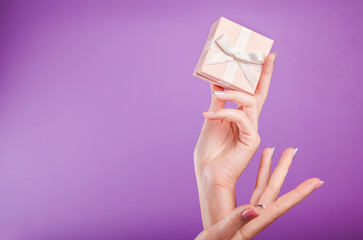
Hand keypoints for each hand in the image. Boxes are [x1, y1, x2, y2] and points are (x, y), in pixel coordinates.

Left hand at [194, 53, 276, 226]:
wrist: (207, 173)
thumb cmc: (209, 149)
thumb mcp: (212, 117)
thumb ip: (218, 100)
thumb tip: (216, 80)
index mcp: (240, 117)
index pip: (253, 93)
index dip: (260, 76)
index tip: (266, 57)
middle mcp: (249, 122)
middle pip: (260, 93)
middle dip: (264, 74)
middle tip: (267, 55)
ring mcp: (252, 130)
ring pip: (250, 102)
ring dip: (233, 94)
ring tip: (218, 93)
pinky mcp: (251, 139)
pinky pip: (241, 118)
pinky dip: (225, 112)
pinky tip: (210, 114)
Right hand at [195, 148, 323, 239]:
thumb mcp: (219, 235)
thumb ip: (234, 222)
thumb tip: (254, 210)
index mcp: (253, 224)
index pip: (279, 206)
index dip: (299, 193)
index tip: (316, 181)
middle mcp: (255, 218)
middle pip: (274, 191)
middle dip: (283, 170)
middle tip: (292, 151)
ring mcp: (249, 215)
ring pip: (264, 188)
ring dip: (270, 170)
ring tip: (272, 150)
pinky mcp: (241, 213)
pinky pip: (254, 192)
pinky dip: (258, 178)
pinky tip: (262, 170)